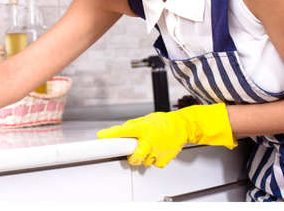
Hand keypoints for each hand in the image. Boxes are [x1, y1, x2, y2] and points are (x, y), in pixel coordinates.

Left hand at [97, 103, 236, 167]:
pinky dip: (152, 159)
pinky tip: (155, 151)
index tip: (101, 136)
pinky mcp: (163, 159)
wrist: (182, 127)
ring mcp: (157, 152)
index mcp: (143, 129)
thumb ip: (132, 126)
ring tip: (147, 147)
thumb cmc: (163, 122)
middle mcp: (149, 141)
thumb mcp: (145, 119)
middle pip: (134, 157)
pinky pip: (153, 164)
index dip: (110, 134)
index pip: (123, 132)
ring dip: (142, 157)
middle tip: (130, 152)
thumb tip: (120, 131)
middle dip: (130, 157)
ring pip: (143, 162)